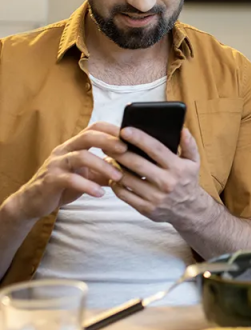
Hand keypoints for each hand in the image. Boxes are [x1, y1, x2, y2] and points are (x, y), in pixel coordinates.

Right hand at [9, 123, 125, 221]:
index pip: (94, 127)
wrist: (35, 201)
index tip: (131, 137)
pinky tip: (100, 193)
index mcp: (75, 145)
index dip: (112, 129)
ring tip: (118, 178)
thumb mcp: (90, 174)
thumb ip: (108, 168)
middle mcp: (65, 150)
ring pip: (81, 157)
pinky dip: (87, 186)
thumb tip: (135, 165)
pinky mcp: (50, 180)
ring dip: (103, 166)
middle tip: (126, 150)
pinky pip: (70, 179)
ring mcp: (56, 164)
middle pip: (88, 136)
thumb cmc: (65, 184)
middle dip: (109, 141)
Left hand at [110, 126, 206, 226]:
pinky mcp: (146, 208)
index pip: (156, 149)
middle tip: (107, 144)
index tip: (125, 130)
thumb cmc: (188, 180)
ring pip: (127, 180)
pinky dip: (115, 184)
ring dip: (114, 168)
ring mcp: (155, 197)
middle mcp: (166, 182)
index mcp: (177, 168)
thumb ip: (189, 145)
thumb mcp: (194, 162)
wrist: (189, 210)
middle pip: (137, 164)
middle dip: (119, 152)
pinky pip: (124, 194)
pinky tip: (113, 176)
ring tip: (108, 159)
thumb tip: (182, 130)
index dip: (139, 139)